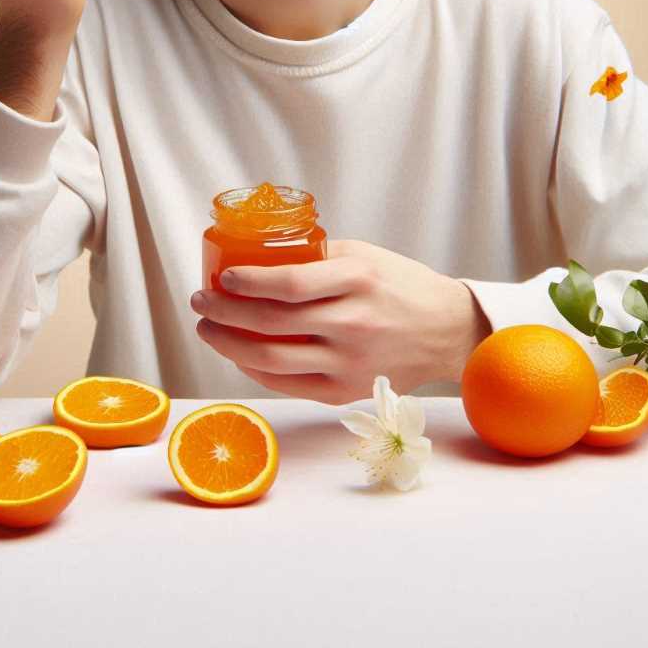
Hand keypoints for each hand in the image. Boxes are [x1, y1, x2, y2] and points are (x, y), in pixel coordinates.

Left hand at [190, 239, 490, 403]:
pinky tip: (238, 354)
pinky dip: (253, 369)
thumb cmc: (401, 286)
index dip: (247, 282)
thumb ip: (316, 258)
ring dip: (228, 344)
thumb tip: (259, 257)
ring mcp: (348, 363)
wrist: (445, 330)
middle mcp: (352, 323)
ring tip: (209, 329)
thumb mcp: (363, 256)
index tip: (223, 276)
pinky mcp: (345, 392)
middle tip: (201, 302)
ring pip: (270, 359)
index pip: (289, 284)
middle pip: (270, 324)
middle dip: (223, 313)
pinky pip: (285, 383)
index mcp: (357, 280)